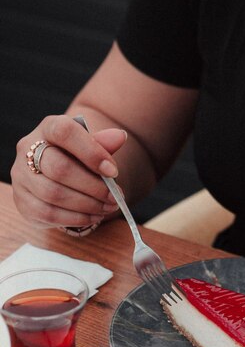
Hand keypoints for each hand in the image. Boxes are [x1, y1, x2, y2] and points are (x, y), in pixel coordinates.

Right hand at [11, 115, 125, 229]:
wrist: (58, 177)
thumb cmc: (77, 159)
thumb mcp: (90, 147)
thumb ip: (103, 143)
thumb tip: (120, 136)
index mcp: (48, 128)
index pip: (64, 132)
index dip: (91, 152)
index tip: (113, 172)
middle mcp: (27, 150)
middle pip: (59, 168)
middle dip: (93, 186)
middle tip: (114, 197)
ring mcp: (21, 178)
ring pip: (54, 194)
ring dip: (87, 205)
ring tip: (108, 207)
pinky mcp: (23, 203)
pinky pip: (49, 214)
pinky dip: (77, 218)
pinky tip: (94, 216)